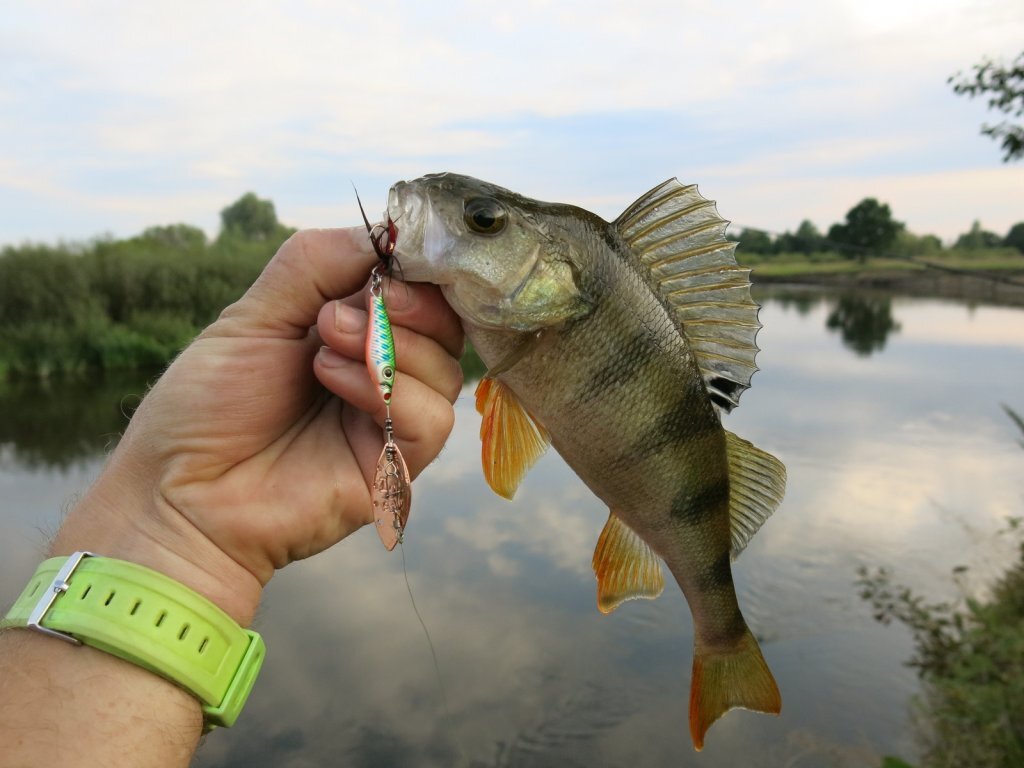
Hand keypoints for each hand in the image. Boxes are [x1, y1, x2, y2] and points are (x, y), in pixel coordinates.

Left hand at [50, 227, 463, 623]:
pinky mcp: (396, 468)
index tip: (394, 256)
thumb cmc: (207, 404)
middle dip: (410, 304)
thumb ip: (316, 263)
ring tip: (320, 348)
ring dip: (389, 347)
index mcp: (356, 331)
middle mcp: (383, 371)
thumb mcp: (255, 314)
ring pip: (447, 371)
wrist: (180, 490)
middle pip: (448, 326)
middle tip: (344, 308)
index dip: (419, 269)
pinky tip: (332, 382)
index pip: (421, 290)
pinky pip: (432, 420)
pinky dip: (388, 391)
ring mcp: (391, 420)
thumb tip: (386, 231)